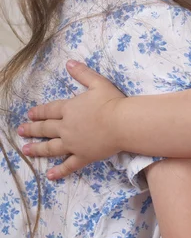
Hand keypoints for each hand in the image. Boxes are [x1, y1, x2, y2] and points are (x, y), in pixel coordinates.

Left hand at [18, 60, 125, 178]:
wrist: (122, 123)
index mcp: (70, 109)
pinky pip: (68, 165)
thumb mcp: (97, 82)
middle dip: (33, 129)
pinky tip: (50, 175)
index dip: (40, 112)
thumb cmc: (111, 101)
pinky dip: (59, 171)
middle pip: (47, 128)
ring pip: (51, 147)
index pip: (50, 110)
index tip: (30, 114)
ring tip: (26, 150)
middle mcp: (67, 127)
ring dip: (38, 149)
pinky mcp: (83, 156)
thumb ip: (82, 73)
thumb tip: (69, 62)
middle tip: (21, 131)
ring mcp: (73, 144)